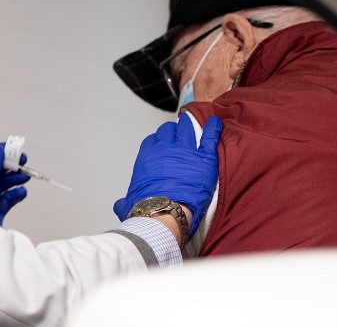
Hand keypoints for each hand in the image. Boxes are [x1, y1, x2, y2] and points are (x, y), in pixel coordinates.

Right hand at [113, 114, 222, 239]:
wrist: (165, 213)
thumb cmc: (147, 209)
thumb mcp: (130, 204)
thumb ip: (125, 201)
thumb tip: (120, 205)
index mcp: (147, 158)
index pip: (152, 141)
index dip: (158, 141)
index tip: (162, 145)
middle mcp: (165, 149)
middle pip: (169, 130)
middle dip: (173, 131)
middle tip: (178, 135)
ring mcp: (185, 151)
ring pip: (187, 129)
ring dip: (189, 127)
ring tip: (193, 126)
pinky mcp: (204, 158)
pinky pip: (210, 137)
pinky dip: (214, 128)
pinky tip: (216, 122)